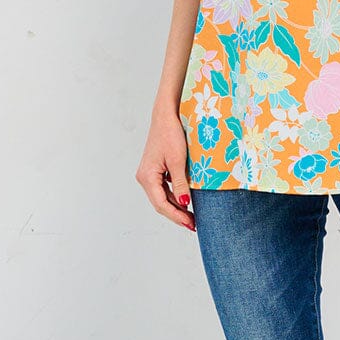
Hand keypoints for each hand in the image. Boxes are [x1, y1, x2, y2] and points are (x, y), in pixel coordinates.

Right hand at [135, 108, 195, 229]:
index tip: (191, 224)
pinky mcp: (156, 170)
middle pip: (161, 203)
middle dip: (177, 215)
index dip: (177, 216)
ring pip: (163, 197)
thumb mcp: (178, 161)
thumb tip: (185, 204)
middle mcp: (145, 177)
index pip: (161, 204)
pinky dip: (175, 196)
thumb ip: (181, 184)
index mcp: (147, 177)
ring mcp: (150, 174)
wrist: (166, 115)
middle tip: (194, 224)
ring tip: (192, 216)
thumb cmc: (171, 134)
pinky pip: (165, 188)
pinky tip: (187, 201)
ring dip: (177, 207)